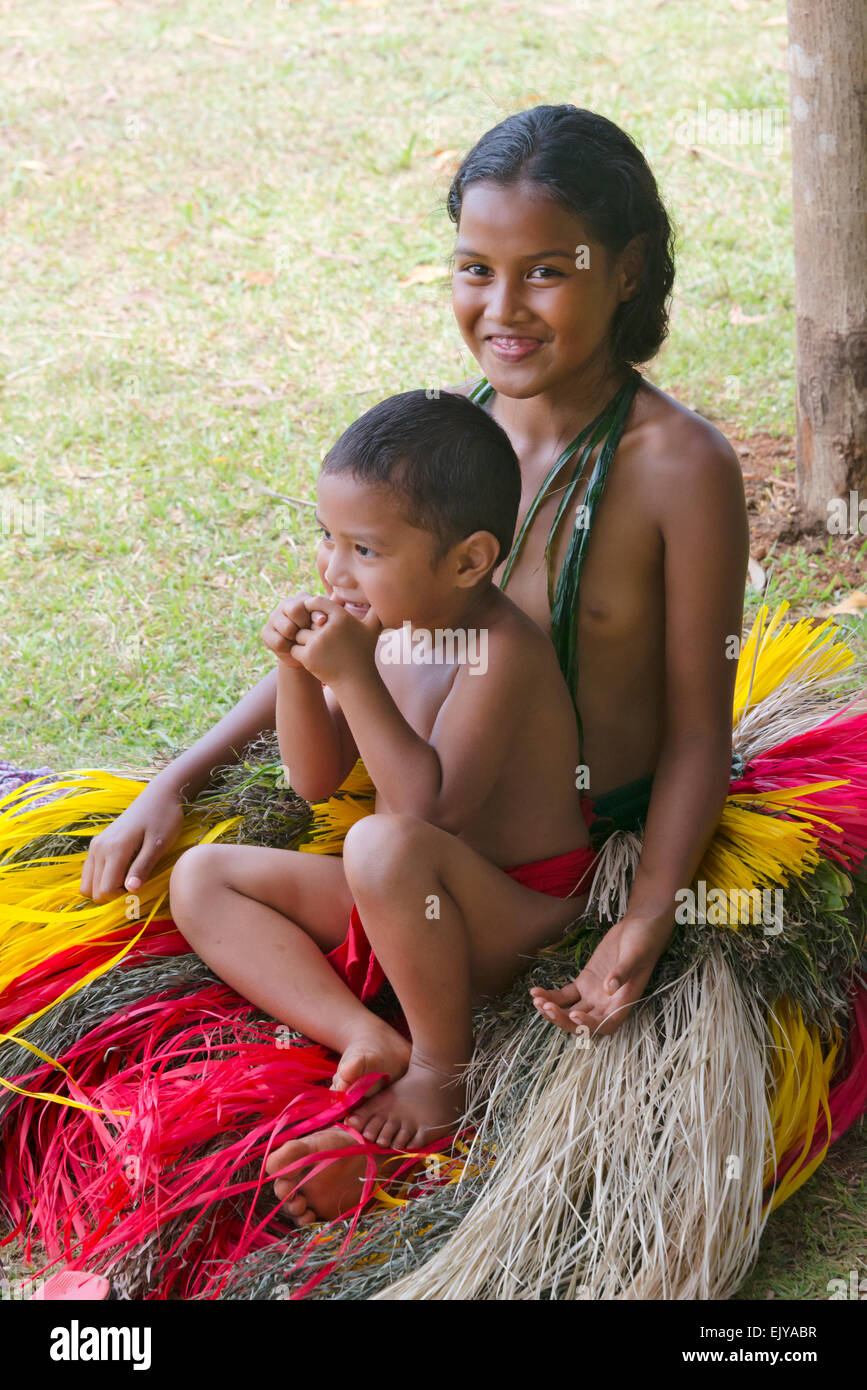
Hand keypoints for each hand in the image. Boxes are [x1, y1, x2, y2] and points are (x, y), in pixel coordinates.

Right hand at [79, 782, 184, 902]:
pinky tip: (122, 871)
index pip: (106, 890)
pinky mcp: (97, 844)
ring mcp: (95, 845)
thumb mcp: (159, 845)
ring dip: (105, 888)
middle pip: (94, 891)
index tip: (140, 884)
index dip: (122, 896)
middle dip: (113, 895)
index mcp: (114, 849)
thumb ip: (143, 867)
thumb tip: (130, 891)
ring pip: (87, 884)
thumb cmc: (164, 819)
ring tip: (129, 877)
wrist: (158, 796)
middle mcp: (99, 848)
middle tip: (136, 881)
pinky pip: (89, 872)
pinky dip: (101, 879)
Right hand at [261, 593, 317, 668]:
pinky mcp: (266, 632)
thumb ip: (323, 617)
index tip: (322, 624)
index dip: (314, 615)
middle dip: (304, 625)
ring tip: (301, 640)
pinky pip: (279, 642)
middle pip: (294, 610)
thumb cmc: (319, 635)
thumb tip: (322, 620)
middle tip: (309, 632)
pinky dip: (289, 648)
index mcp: (301, 598)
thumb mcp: (324, 624)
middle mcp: (285, 604)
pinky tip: (293, 647)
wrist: (307, 655)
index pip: (306, 601)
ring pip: (287, 628)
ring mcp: (273, 617)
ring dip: (297, 638)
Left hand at [290, 595, 381, 685]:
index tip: (313, 616)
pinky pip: (294, 649)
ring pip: (298, 635)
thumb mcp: (372, 630)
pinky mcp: (308, 656)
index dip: (312, 607)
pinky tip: (311, 659)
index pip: (317, 602)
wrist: (356, 681)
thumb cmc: (363, 653)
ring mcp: (317, 642)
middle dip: (310, 629)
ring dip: (303, 642)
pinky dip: (299, 654)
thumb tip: (385, 597)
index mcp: (341, 617)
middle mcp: (328, 627)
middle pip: (306, 620)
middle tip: (320, 641)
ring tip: (317, 651)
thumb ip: (376, 611)